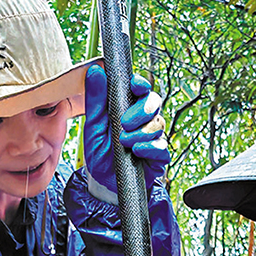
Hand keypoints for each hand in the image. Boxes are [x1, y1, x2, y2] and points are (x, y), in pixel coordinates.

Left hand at [83, 65, 169, 199]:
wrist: (104, 184)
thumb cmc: (100, 154)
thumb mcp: (93, 127)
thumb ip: (95, 101)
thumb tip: (96, 71)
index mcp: (128, 107)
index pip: (141, 89)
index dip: (141, 84)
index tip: (136, 85)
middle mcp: (144, 120)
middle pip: (154, 102)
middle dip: (141, 110)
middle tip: (124, 123)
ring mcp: (153, 138)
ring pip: (158, 124)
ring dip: (141, 132)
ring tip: (124, 142)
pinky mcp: (159, 157)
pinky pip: (162, 147)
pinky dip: (150, 148)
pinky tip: (137, 151)